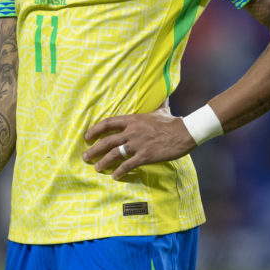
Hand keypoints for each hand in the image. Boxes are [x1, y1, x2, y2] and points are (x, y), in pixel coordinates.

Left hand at [82, 107, 196, 179]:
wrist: (184, 132)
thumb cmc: (172, 121)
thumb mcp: (160, 109)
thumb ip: (157, 104)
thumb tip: (162, 94)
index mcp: (132, 119)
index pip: (108, 123)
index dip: (95, 130)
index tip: (87, 136)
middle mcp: (131, 131)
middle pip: (107, 141)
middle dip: (94, 149)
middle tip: (85, 156)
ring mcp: (137, 144)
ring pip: (114, 154)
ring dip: (103, 162)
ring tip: (96, 168)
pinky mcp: (144, 156)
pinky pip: (128, 165)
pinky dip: (120, 171)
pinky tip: (115, 176)